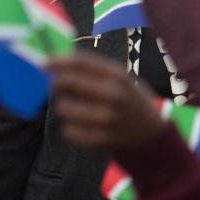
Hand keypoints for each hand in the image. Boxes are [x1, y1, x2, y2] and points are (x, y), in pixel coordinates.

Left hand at [48, 53, 165, 149]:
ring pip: (64, 108)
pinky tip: (78, 127)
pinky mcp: (102, 139)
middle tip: (56, 86)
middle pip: (69, 82)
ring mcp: (107, 117)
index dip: (59, 61)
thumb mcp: (122, 80)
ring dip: (63, 107)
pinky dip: (69, 129)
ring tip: (72, 109)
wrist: (153, 134)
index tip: (45, 63)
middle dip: (56, 83)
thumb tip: (60, 65)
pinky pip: (69, 132)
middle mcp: (112, 94)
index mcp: (118, 75)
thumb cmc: (131, 101)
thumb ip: (95, 72)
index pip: (81, 62)